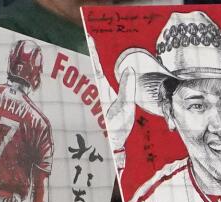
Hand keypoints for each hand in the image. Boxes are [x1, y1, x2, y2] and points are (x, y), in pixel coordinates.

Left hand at [92, 34, 135, 158]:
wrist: (114, 145)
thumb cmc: (118, 128)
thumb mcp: (125, 108)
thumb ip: (127, 89)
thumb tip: (129, 69)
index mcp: (104, 91)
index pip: (99, 68)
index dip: (95, 53)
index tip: (91, 38)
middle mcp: (101, 92)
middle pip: (98, 69)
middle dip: (96, 54)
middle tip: (92, 37)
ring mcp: (103, 97)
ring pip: (101, 77)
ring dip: (100, 64)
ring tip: (97, 48)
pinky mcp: (108, 103)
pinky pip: (106, 85)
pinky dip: (106, 76)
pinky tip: (108, 71)